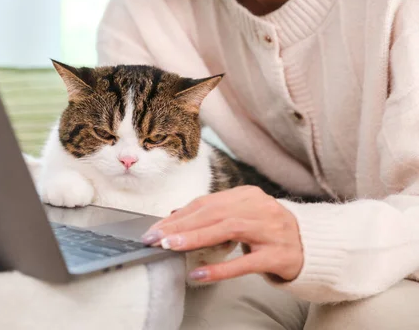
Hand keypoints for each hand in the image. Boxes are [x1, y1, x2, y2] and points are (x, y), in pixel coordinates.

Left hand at [141, 186, 303, 282]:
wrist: (312, 246)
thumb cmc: (269, 232)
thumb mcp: (243, 216)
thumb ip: (214, 215)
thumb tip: (175, 217)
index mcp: (247, 195)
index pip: (206, 203)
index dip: (179, 215)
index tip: (156, 227)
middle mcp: (259, 207)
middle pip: (213, 213)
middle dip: (181, 225)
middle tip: (156, 237)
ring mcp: (270, 230)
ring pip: (227, 230)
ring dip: (196, 238)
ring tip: (172, 247)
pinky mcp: (278, 255)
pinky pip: (245, 263)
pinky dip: (220, 268)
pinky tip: (199, 273)